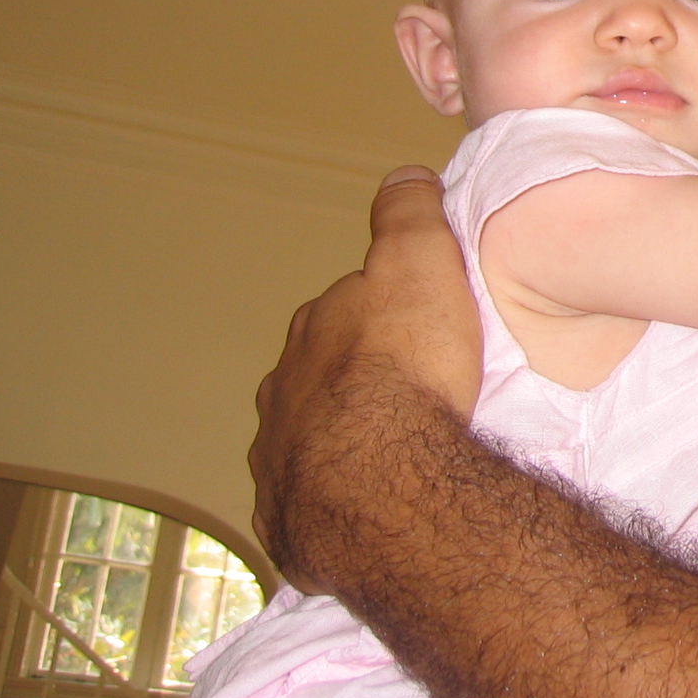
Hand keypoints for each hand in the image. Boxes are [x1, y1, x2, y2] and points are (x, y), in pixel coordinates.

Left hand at [250, 166, 481, 590]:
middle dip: (354, 382)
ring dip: (344, 443)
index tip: (417, 327)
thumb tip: (403, 175)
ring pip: (312, 441)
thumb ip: (408, 214)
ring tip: (399, 456)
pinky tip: (375, 504)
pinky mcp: (288, 522)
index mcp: (311, 331)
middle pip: (320, 378)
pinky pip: (314, 502)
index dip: (380, 315)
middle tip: (411, 395)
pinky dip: (339, 499)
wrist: (381, 482)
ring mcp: (278, 461)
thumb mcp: (419, 263)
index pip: (342, 311)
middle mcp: (282, 392)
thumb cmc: (404, 368)